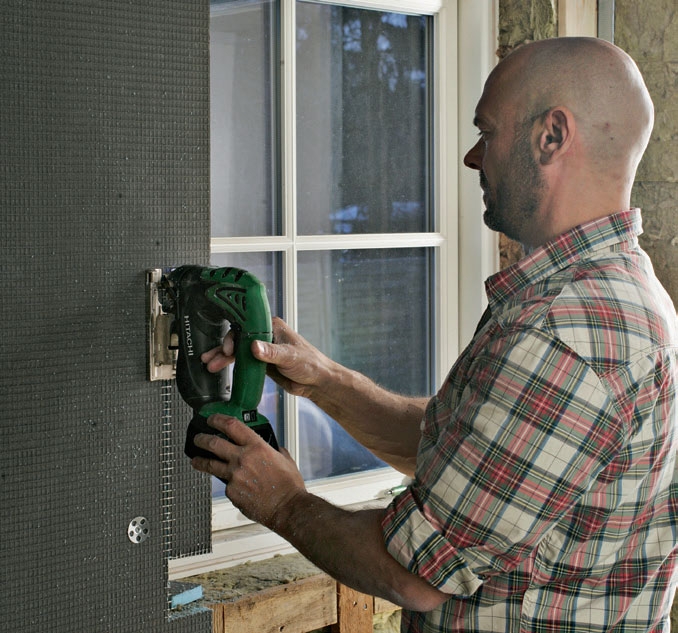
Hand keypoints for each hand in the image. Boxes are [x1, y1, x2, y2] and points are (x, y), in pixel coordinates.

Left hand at [190, 414, 305, 527]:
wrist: (287, 507)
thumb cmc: (289, 485)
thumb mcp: (285, 459)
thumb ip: (274, 450)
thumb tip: (271, 448)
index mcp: (257, 447)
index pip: (231, 426)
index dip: (218, 419)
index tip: (212, 419)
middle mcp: (242, 459)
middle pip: (213, 443)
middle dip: (202, 439)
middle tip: (198, 438)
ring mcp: (234, 476)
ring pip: (210, 465)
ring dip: (200, 461)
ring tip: (195, 460)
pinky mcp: (231, 492)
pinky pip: (225, 485)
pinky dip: (228, 484)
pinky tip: (234, 487)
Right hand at [201, 317, 334, 399]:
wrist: (317, 382)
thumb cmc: (311, 364)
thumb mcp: (289, 356)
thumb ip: (271, 353)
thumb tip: (254, 347)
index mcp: (272, 327)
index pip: (247, 326)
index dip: (234, 335)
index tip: (228, 347)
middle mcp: (266, 336)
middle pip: (239, 338)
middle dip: (224, 348)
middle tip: (211, 358)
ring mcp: (263, 350)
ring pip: (238, 351)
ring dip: (224, 357)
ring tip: (210, 365)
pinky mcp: (262, 363)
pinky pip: (243, 363)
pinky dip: (231, 366)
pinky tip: (220, 370)